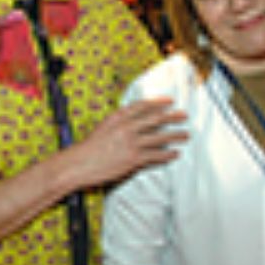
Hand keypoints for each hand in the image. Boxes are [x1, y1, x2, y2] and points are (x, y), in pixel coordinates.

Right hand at [71, 98, 186, 186]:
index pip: (142, 105)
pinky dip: (167, 154)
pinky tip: (175, 154)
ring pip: (160, 137)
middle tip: (184, 115)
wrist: (79, 164)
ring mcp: (130, 143)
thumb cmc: (89, 148)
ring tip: (185, 135)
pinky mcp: (133, 159)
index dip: (158, 102)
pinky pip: (156, 155)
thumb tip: (135, 123)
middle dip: (172, 116)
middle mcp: (126, 128)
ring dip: (175, 135)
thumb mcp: (103, 128)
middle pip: (155, 119)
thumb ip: (119, 123)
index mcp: (117, 118)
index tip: (169, 101)